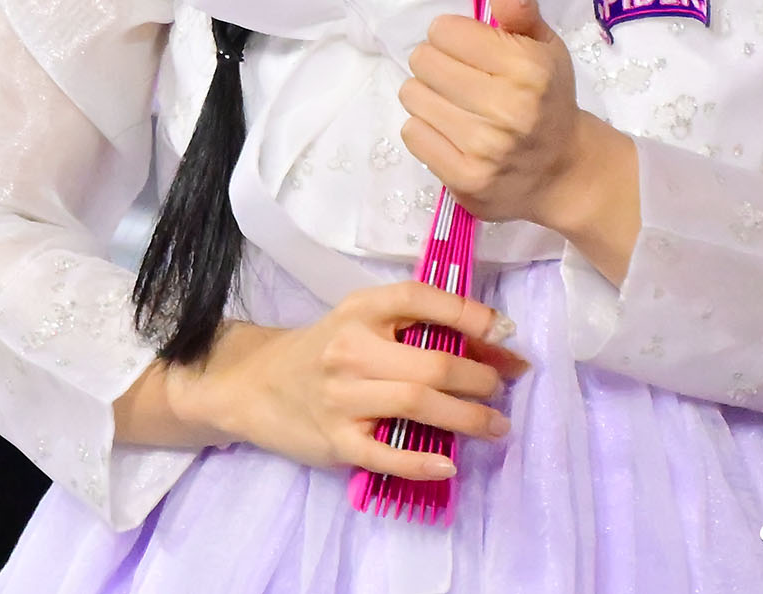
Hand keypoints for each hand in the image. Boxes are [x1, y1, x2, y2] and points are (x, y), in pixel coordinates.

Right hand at [169, 283, 529, 481]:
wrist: (257, 385)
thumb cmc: (326, 349)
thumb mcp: (363, 322)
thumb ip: (416, 326)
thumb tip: (494, 340)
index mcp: (361, 309)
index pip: (420, 299)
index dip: (468, 313)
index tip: (505, 331)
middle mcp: (352, 348)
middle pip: (432, 362)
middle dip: (481, 376)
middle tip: (504, 384)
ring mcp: (342, 397)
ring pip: (419, 404)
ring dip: (468, 417)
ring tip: (496, 424)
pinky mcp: (336, 441)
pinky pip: (387, 455)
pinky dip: (423, 461)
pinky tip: (449, 464)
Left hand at [398, 0, 584, 227]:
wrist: (563, 170)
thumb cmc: (548, 99)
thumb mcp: (547, 48)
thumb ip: (523, 14)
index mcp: (527, 68)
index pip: (445, 31)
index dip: (451, 34)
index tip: (465, 46)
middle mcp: (507, 108)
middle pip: (423, 61)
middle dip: (435, 62)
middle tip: (456, 75)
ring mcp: (484, 148)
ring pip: (412, 96)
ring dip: (426, 94)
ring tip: (452, 102)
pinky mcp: (465, 179)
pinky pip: (412, 134)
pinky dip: (424, 128)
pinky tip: (449, 130)